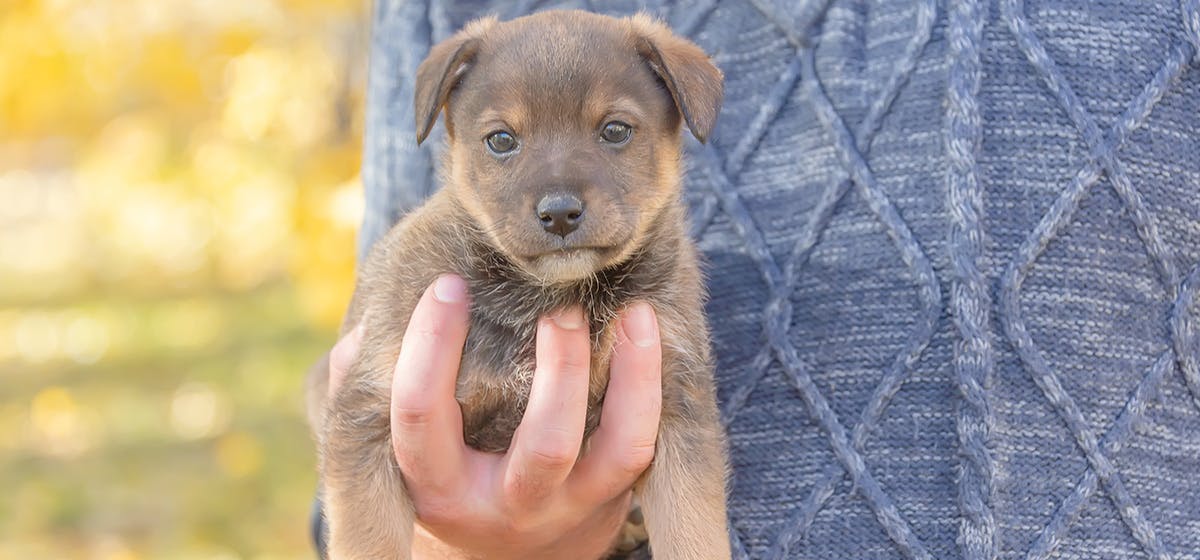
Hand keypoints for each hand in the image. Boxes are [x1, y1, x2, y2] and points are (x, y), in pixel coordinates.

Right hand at [326, 274, 662, 558]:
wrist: (501, 548)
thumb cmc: (441, 465)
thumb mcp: (396, 441)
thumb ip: (365, 389)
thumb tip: (362, 341)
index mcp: (433, 484)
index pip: (422, 417)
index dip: (430, 348)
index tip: (448, 284)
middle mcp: (502, 504)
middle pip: (544, 445)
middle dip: (560, 371)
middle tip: (557, 303)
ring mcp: (563, 505)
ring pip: (612, 449)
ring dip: (631, 377)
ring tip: (631, 310)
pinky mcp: (607, 497)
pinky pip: (641, 446)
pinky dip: (650, 385)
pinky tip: (644, 326)